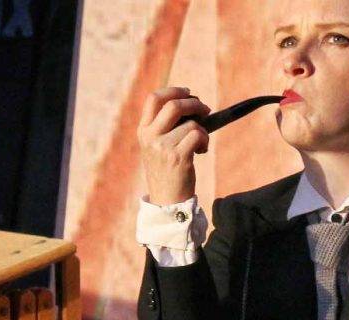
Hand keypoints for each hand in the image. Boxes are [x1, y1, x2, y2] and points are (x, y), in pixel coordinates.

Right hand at [138, 87, 211, 204]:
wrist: (167, 199)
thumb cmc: (168, 170)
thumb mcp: (158, 145)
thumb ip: (166, 125)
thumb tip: (191, 102)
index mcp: (143, 130)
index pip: (154, 98)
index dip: (174, 90)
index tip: (189, 93)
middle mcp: (150, 137)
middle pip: (173, 105)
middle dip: (194, 104)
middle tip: (205, 110)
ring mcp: (162, 147)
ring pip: (191, 123)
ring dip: (202, 130)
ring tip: (200, 143)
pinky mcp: (177, 157)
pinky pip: (198, 135)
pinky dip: (205, 140)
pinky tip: (201, 151)